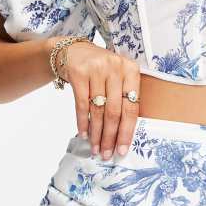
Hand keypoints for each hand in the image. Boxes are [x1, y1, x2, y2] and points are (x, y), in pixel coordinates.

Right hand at [51, 37, 140, 158]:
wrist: (73, 51)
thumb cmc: (100, 71)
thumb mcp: (117, 78)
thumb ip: (123, 100)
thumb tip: (122, 136)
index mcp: (131, 71)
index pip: (132, 108)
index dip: (127, 132)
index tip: (122, 150)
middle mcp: (115, 68)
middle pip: (115, 111)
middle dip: (110, 137)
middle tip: (107, 154)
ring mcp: (96, 69)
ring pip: (98, 110)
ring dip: (96, 133)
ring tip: (95, 148)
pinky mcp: (79, 72)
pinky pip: (81, 104)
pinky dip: (83, 122)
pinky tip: (84, 134)